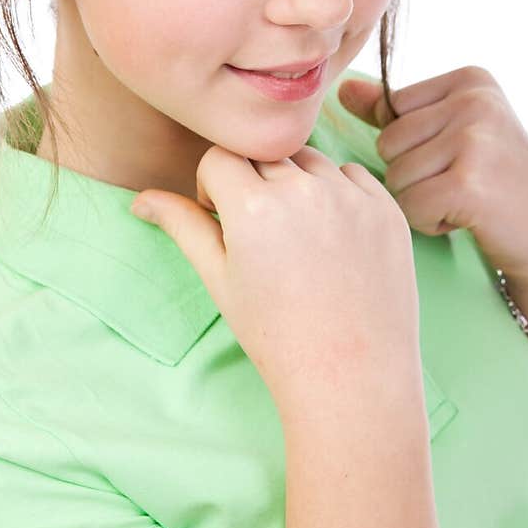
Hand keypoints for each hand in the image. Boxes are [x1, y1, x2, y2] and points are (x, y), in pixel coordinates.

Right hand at [130, 144, 421, 415]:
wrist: (352, 374)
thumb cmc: (277, 334)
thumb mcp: (220, 280)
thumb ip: (183, 227)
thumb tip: (141, 200)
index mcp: (253, 208)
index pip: (220, 156)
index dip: (215, 186)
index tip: (223, 219)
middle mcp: (304, 191)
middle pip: (263, 153)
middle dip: (254, 182)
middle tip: (262, 235)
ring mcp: (351, 197)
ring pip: (308, 159)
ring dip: (296, 182)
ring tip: (300, 238)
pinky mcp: (386, 208)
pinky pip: (352, 176)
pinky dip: (338, 194)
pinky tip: (334, 241)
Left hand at [337, 65, 527, 291]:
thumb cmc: (497, 188)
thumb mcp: (453, 135)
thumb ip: (398, 112)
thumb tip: (342, 91)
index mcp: (472, 79)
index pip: (392, 109)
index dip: (414, 147)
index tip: (461, 159)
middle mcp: (476, 100)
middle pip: (388, 142)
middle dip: (415, 176)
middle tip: (464, 185)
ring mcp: (475, 139)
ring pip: (394, 176)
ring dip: (423, 200)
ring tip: (467, 201)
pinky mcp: (469, 183)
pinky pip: (409, 205)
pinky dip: (430, 222)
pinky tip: (467, 219)